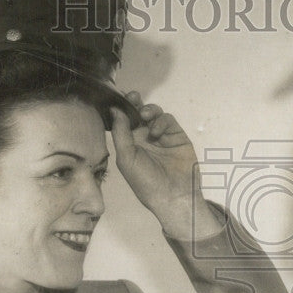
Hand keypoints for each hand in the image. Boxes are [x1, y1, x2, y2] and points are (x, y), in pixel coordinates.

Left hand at [110, 92, 222, 239]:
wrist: (174, 196)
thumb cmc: (146, 183)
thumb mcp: (126, 159)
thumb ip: (120, 133)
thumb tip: (115, 110)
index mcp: (129, 144)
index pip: (122, 121)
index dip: (120, 108)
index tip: (116, 97)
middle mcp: (144, 138)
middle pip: (137, 112)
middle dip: (134, 102)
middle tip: (132, 96)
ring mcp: (161, 136)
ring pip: (153, 113)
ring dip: (148, 110)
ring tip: (144, 116)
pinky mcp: (177, 136)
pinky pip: (168, 120)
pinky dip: (161, 121)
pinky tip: (156, 132)